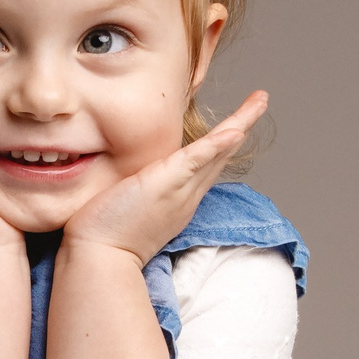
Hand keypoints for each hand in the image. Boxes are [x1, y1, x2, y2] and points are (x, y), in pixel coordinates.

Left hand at [59, 91, 270, 265]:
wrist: (98, 258)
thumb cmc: (102, 238)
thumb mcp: (125, 209)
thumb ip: (132, 192)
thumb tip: (123, 181)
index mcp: (178, 201)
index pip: (205, 167)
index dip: (222, 145)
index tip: (235, 127)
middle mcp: (186, 196)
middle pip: (221, 157)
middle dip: (242, 127)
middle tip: (260, 102)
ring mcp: (179, 190)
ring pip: (217, 152)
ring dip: (241, 124)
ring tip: (260, 100)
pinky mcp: (166, 184)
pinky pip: (198, 159)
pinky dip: (217, 144)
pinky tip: (235, 129)